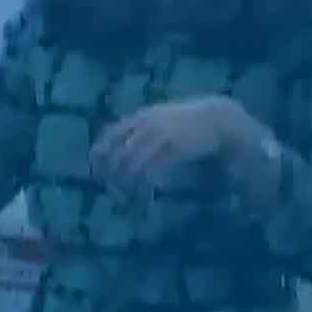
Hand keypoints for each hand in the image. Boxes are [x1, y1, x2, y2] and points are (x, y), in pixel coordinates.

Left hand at [88, 93, 268, 190]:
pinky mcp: (174, 149)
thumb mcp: (157, 119)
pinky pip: (153, 168)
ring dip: (126, 181)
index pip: (109, 136)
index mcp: (139, 118)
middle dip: (111, 173)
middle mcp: (146, 126)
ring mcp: (160, 136)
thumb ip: (137, 131)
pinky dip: (146, 180)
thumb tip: (116, 150)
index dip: (99, 155)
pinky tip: (146, 189)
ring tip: (125, 193)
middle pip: (118, 152)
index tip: (94, 172)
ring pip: (133, 162)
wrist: (216, 118)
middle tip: (109, 188)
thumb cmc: (184, 122)